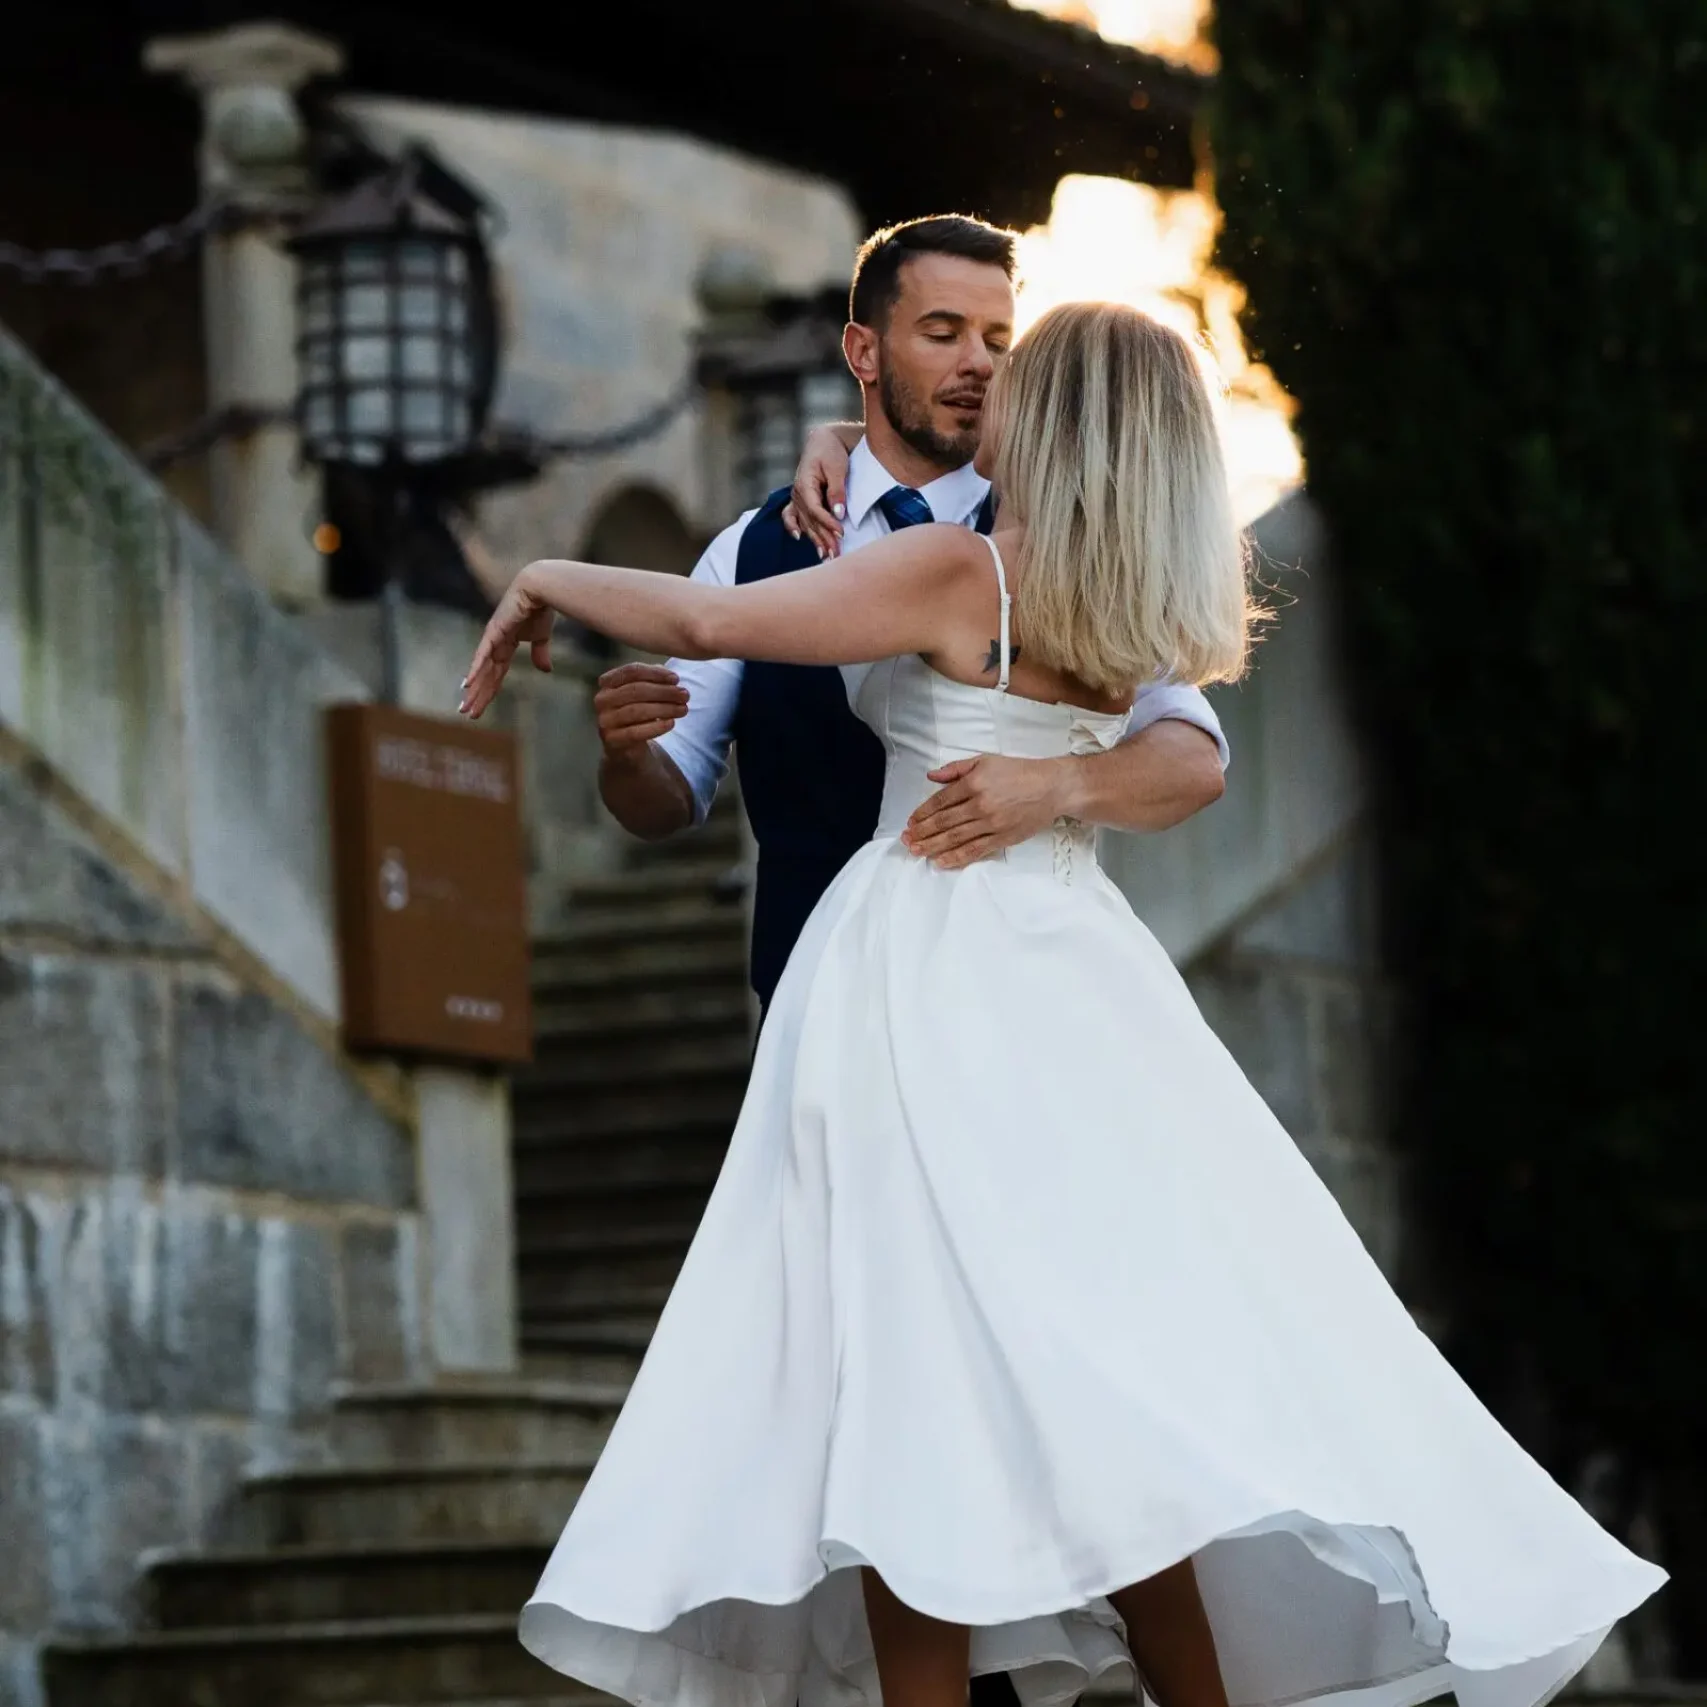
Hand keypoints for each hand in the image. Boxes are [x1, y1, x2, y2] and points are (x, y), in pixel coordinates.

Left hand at [459, 568, 554, 718]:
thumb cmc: (541, 609)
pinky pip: (483, 655)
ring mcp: (492, 638)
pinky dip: (475, 670)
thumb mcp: (542, 637)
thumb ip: (540, 653)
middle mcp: (495, 644)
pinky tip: (467, 685)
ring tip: (465, 706)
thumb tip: (545, 671)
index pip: (496, 673)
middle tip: (467, 713)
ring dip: (474, 689)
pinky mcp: (493, 632)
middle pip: (485, 675)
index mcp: (506, 645)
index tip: (481, 706)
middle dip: (477, 695)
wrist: (540, 589)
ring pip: (481, 670)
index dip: (489, 690)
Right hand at [594, 662, 689, 755]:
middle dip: (664, 692)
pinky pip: (636, 732)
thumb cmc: (637, 714)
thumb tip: (671, 677)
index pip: (631, 671)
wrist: (626, 747)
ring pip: (637, 711)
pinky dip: (656, 727)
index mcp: (608, 682)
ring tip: (683, 709)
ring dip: (664, 709)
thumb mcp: (644, 694)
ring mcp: (605, 720)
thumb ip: (654, 680)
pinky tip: (671, 723)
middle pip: (636, 690)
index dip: (655, 673)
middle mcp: (602, 700)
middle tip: (685, 695)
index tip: (676, 679)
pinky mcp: (611, 740)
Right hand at [780, 425, 851, 558]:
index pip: (815, 510)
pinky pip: (791, 516)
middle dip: (824, 539)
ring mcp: (797, 497)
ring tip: (825, 555)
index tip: (842, 534)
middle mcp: (797, 493)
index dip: (828, 524)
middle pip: (811, 521)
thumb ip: (837, 490)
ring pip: (805, 523)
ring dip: (815, 540)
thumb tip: (839, 513)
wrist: (824, 440)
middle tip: (837, 555)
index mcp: (804, 484)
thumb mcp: (837, 468)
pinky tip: (799, 538)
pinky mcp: (800, 500)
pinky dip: (793, 527)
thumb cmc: (831, 452)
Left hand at [901, 754, 1067, 868]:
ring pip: (955, 838)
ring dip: (932, 846)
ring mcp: (991, 824)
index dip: (922, 813)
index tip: (910, 821)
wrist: (1052, 788)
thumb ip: (956, 769)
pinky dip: (956, 857)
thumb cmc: (1019, 772)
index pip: (940, 801)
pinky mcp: (1002, 838)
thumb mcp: (986, 761)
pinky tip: (940, 861)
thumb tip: (931, 776)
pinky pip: (975, 850)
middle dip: (922, 832)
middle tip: (906, 840)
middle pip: (944, 822)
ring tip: (916, 851)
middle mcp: (980, 804)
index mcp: (974, 783)